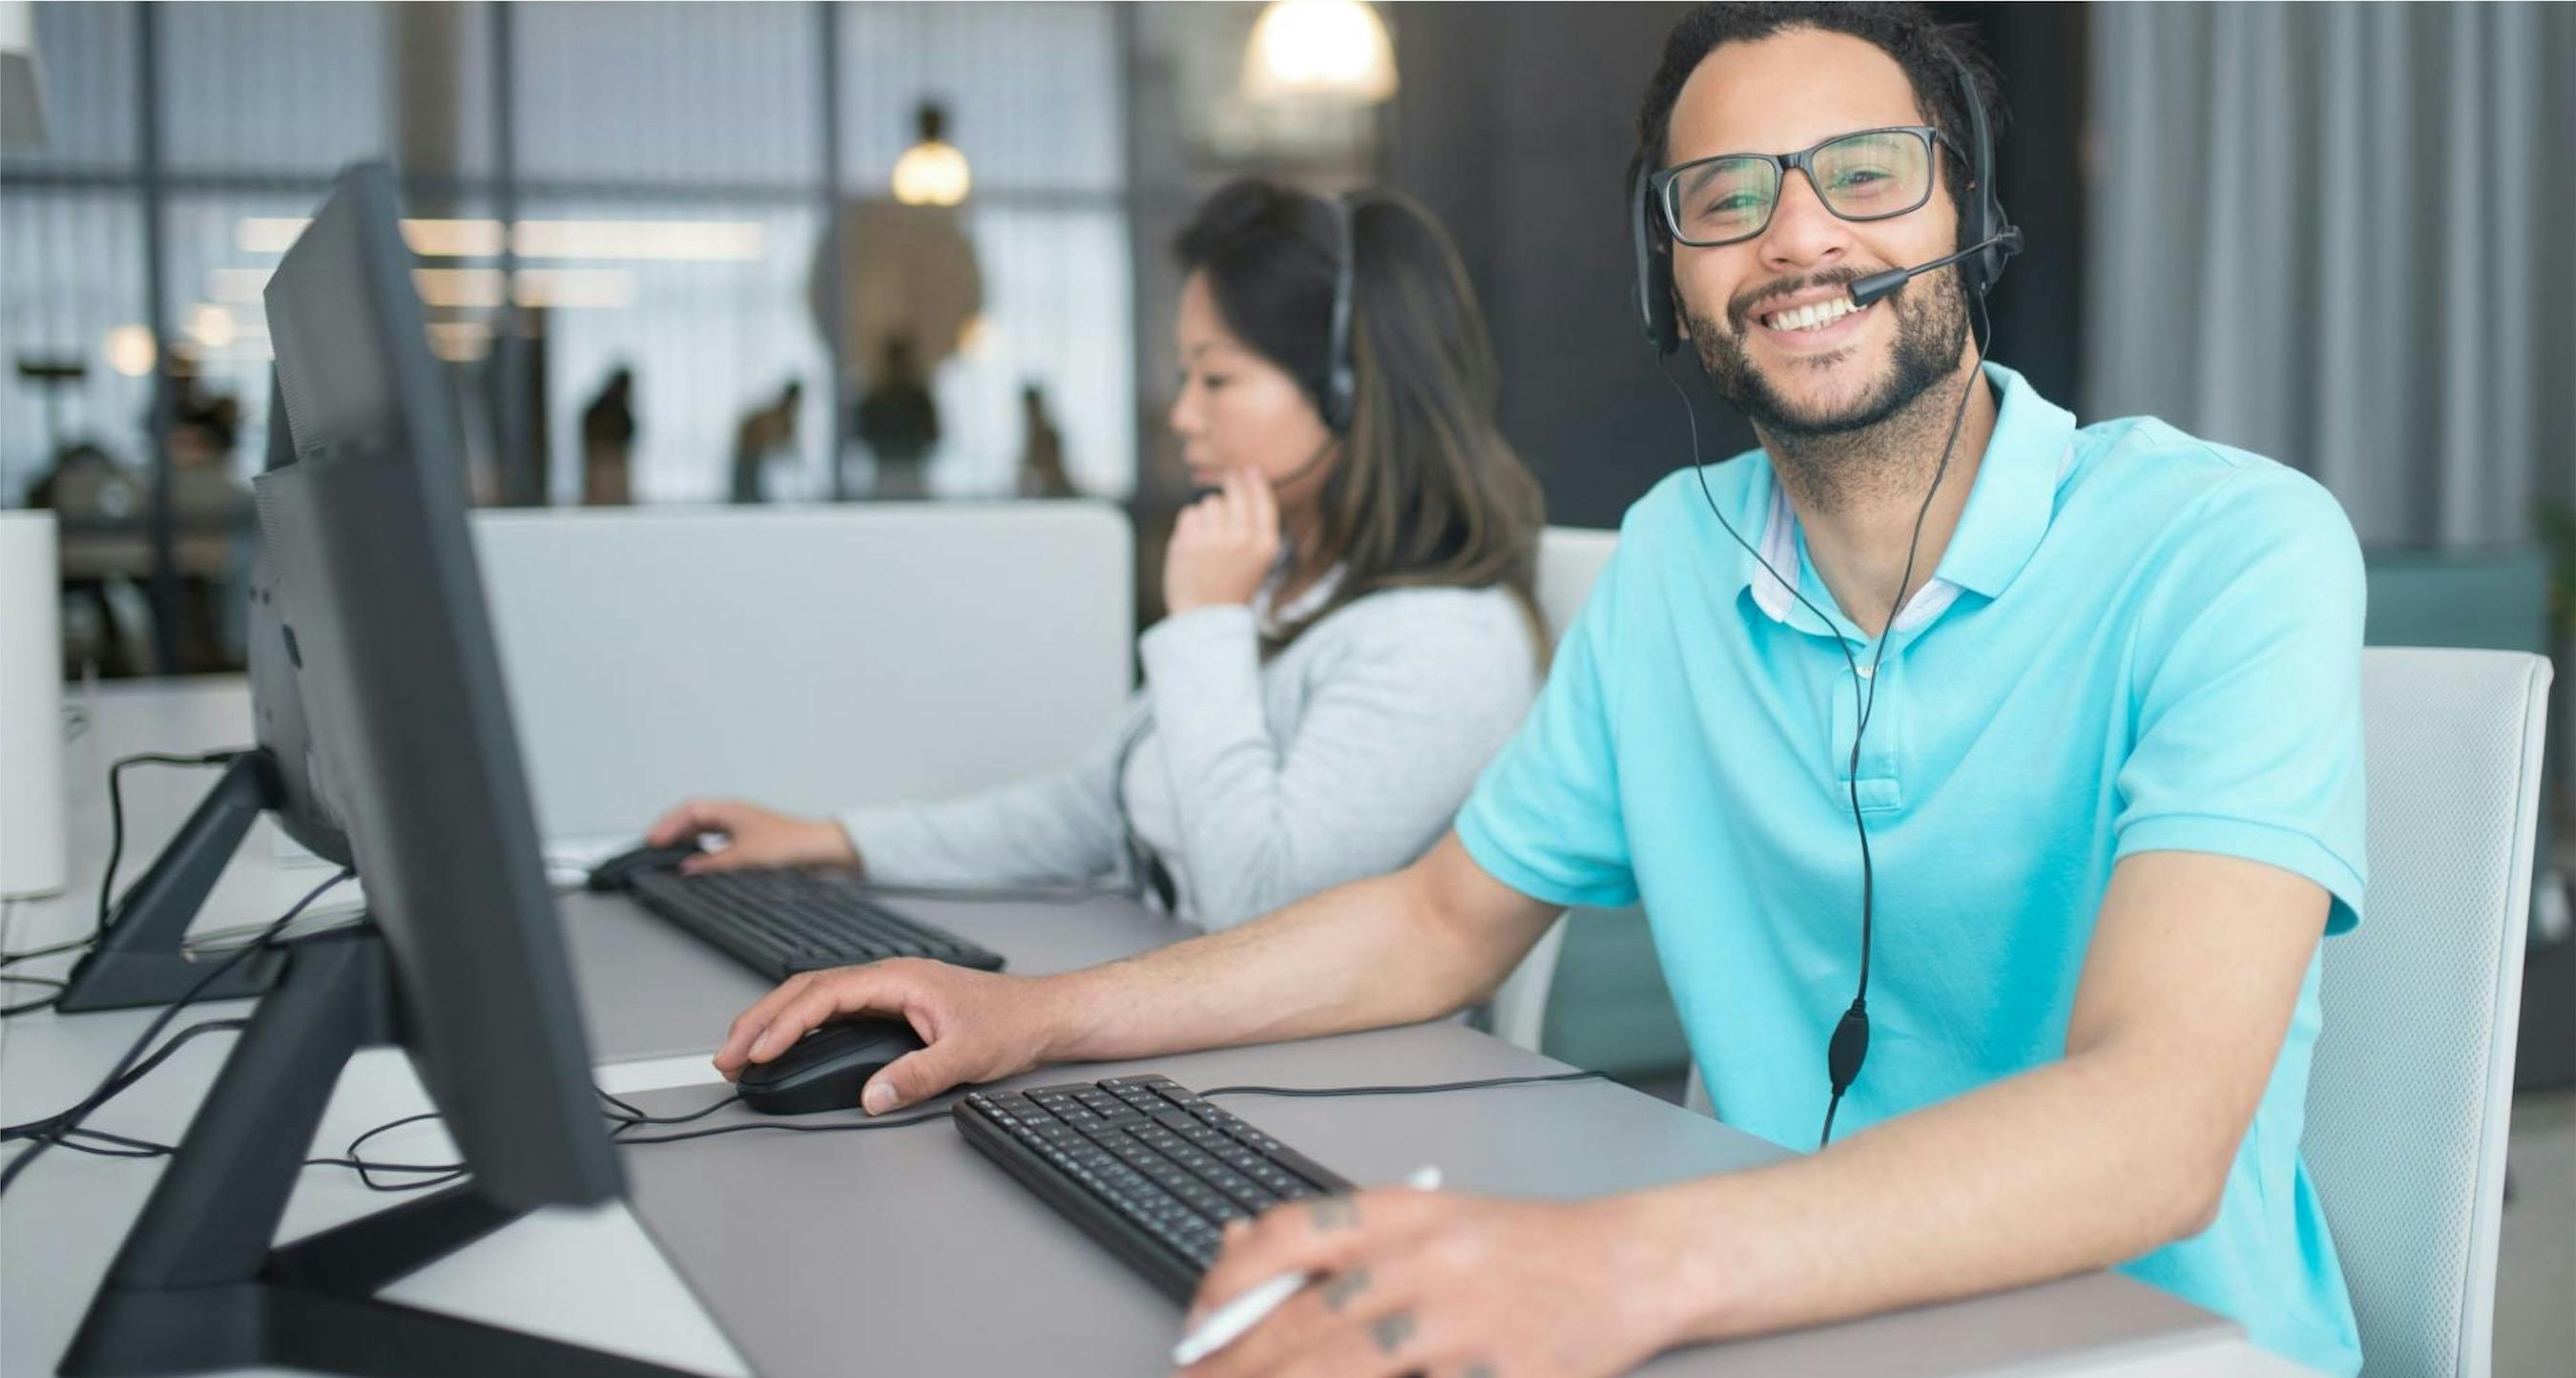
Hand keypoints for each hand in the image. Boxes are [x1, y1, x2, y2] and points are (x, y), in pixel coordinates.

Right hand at [645, 797, 856, 874]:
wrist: (819, 849)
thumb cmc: (789, 846)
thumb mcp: (745, 857)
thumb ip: (713, 863)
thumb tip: (687, 867)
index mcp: (730, 809)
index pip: (689, 811)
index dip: (667, 825)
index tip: (652, 841)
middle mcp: (733, 813)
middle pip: (692, 815)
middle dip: (671, 829)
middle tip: (653, 847)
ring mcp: (740, 823)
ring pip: (703, 825)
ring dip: (684, 836)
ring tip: (668, 852)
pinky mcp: (747, 836)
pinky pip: (715, 836)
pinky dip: (700, 844)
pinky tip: (696, 857)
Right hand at [710, 958, 1068, 1113]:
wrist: (1042, 1014)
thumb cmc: (1011, 1022)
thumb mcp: (968, 1054)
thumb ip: (917, 1076)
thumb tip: (872, 1096)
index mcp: (899, 979)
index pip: (824, 994)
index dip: (784, 1022)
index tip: (757, 1051)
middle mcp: (887, 979)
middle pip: (806, 990)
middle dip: (760, 1021)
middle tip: (726, 1057)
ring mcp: (887, 991)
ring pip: (814, 998)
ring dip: (774, 1023)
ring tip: (740, 1053)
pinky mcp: (890, 1006)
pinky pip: (832, 1010)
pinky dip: (799, 1026)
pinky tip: (782, 1046)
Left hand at [1165, 467, 1281, 613]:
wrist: (1205, 617)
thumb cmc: (1232, 585)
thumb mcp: (1257, 559)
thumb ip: (1255, 524)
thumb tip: (1246, 479)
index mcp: (1265, 544)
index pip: (1262, 499)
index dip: (1254, 481)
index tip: (1248, 470)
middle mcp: (1243, 538)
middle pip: (1234, 492)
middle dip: (1229, 486)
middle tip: (1225, 486)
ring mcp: (1215, 538)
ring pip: (1209, 502)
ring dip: (1207, 514)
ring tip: (1208, 540)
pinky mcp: (1189, 540)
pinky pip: (1189, 514)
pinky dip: (1189, 526)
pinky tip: (1193, 546)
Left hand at [1179, 1189, 1679, 1377]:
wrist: (1626, 1265)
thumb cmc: (1513, 1249)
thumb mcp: (1420, 1219)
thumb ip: (1331, 1238)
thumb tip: (1232, 1252)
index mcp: (1399, 1212)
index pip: (1286, 1238)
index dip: (1223, 1292)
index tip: (1193, 1336)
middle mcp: (1427, 1260)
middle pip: (1304, 1327)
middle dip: (1240, 1371)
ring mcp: (1467, 1323)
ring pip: (1347, 1370)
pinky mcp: (1506, 1375)